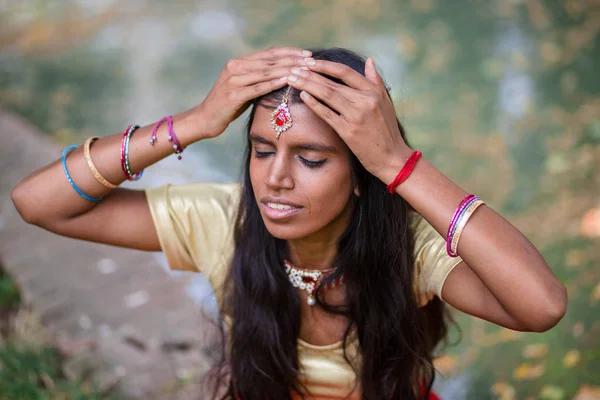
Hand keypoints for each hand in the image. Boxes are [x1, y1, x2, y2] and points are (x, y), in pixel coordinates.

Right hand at [194, 47, 310, 138]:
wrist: (205, 119)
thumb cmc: (228, 105)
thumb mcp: (244, 87)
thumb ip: (259, 78)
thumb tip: (284, 74)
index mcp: (239, 62)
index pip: (269, 53)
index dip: (289, 52)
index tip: (307, 54)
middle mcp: (235, 67)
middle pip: (270, 60)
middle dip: (293, 60)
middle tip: (311, 61)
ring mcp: (233, 80)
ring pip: (265, 72)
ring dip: (287, 70)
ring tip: (304, 70)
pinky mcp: (233, 95)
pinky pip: (257, 87)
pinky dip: (273, 83)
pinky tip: (287, 81)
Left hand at [285, 57, 411, 183]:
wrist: (391, 158)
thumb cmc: (387, 130)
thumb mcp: (386, 102)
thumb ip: (375, 80)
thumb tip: (369, 60)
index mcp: (374, 92)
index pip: (345, 72)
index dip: (325, 65)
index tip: (310, 61)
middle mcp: (365, 101)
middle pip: (332, 83)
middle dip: (309, 74)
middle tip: (293, 69)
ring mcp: (356, 116)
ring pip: (327, 95)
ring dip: (307, 85)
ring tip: (292, 79)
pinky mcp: (348, 131)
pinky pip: (327, 114)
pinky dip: (314, 104)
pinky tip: (302, 95)